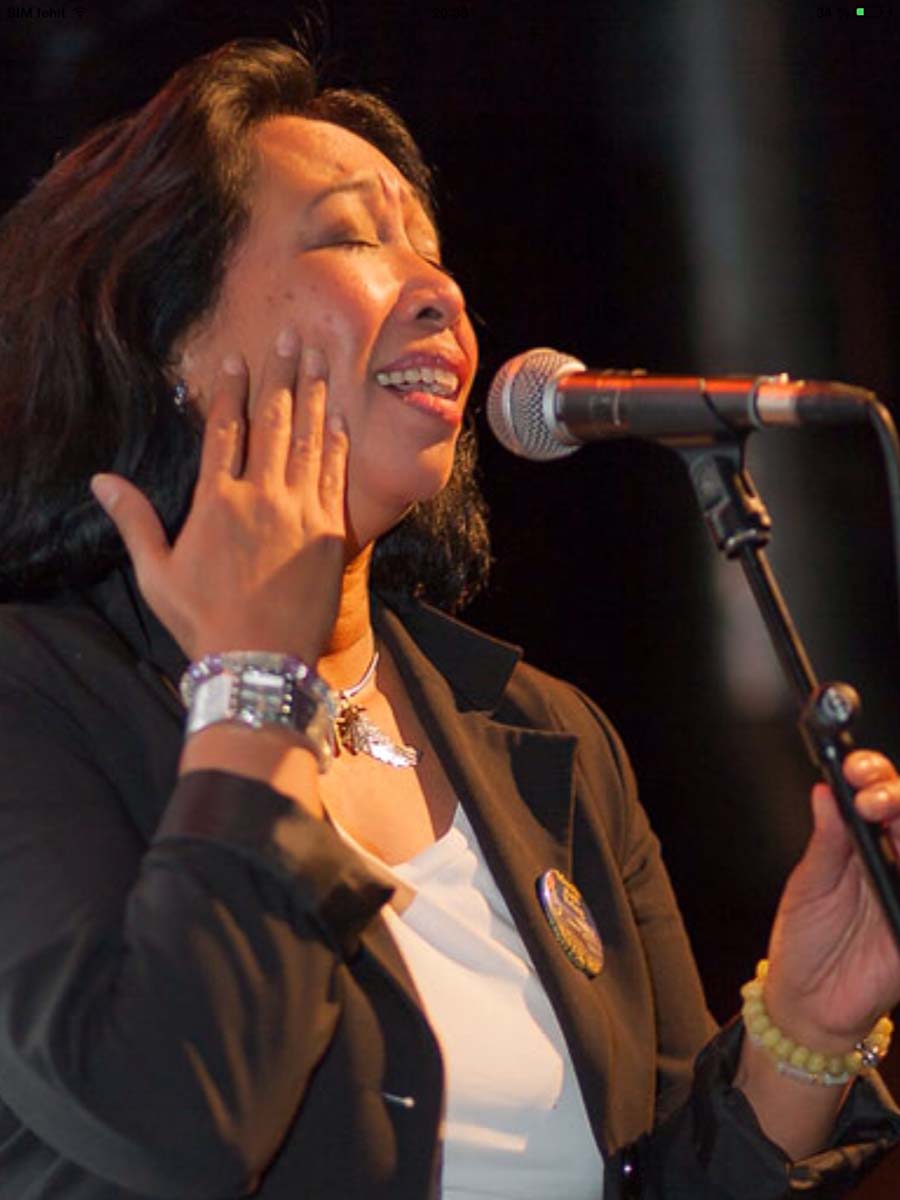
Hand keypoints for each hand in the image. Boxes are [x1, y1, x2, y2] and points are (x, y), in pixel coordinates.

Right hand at [91, 330, 348, 664]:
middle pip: (273, 421)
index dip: (232, 389)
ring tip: (319, 359)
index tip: (237, 356)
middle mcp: (261, 496)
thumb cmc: (203, 621)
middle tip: (291, 336)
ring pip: (309, 441)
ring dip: (315, 396)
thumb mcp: (156, 573)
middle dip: (281, 375)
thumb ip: (134, 521)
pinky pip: (334, 476)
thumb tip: (101, 481)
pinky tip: (341, 418)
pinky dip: (337, 444)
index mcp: (216, 501)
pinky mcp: (330, 532)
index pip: (224, 429)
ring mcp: (300, 512)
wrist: (261, 661)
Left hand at [764, 750, 899, 1049]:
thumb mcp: (810, 884)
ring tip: (883, 813)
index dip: (872, 775)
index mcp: (862, 845)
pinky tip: (899, 849)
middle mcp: (893, 862)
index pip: (878, 796)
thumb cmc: (805, 941)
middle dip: (892, 793)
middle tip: (870, 798)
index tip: (854, 771)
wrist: (808, 1001)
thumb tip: (827, 791)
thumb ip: (827, 841)